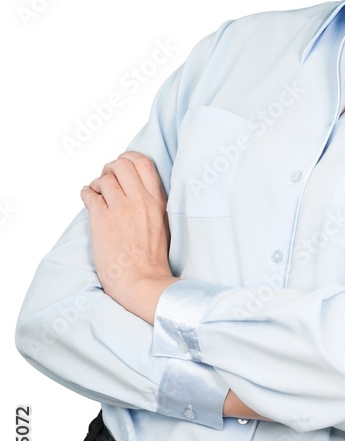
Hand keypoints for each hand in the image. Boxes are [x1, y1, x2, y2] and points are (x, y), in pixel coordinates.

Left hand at [80, 151, 177, 320]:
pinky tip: (88, 197)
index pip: (144, 163)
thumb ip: (152, 202)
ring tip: (97, 193)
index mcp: (158, 201)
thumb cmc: (152, 259)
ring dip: (97, 183)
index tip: (122, 165)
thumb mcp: (162, 223)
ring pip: (104, 179)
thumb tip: (135, 186)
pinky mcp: (102, 221)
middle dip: (111, 168)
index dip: (129, 158)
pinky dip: (86, 192)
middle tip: (108, 178)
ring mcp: (121, 210)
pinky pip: (89, 195)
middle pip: (121, 164)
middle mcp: (140, 201)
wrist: (143, 282)